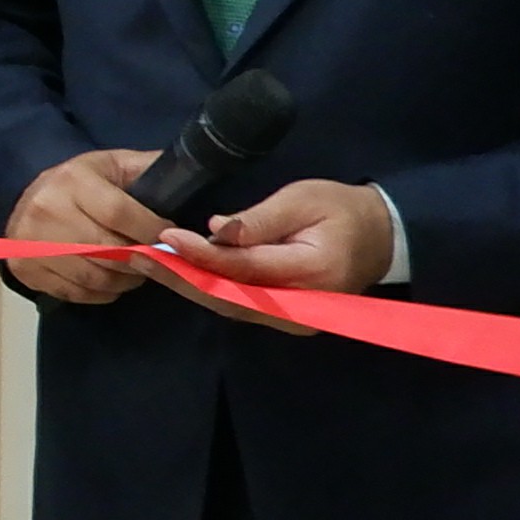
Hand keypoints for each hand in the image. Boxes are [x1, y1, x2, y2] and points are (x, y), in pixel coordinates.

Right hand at [1, 148, 172, 305]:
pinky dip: (101, 292)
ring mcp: (32, 244)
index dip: (152, 232)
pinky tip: (108, 279)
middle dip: (142, 260)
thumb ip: (148, 171)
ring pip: (95, 277)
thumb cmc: (81, 182)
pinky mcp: (25, 269)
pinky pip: (77, 293)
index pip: (120, 214)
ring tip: (133, 270)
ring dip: (125, 280)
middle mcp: (47, 211)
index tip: (171, 239)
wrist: (25, 198)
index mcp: (72, 181)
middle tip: (155, 259)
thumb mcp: (113, 165)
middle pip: (110, 251)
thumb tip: (190, 177)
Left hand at [164, 179, 389, 321]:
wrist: (381, 237)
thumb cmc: (342, 210)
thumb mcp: (304, 200)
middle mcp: (300, 307)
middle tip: (137, 256)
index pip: (245, 269)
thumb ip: (260, 220)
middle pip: (230, 296)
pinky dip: (205, 288)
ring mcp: (292, 319)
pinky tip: (176, 273)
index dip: (203, 255)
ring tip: (146, 263)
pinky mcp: (283, 317)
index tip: (167, 238)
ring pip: (229, 305)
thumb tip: (216, 231)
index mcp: (312, 272)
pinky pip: (238, 305)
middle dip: (181, 277)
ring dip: (186, 284)